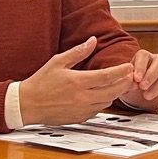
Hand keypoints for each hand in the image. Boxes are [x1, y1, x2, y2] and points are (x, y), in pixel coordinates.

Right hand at [19, 37, 137, 125]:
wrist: (27, 104)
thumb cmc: (40, 82)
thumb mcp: (58, 62)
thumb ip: (78, 52)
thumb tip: (92, 40)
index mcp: (78, 82)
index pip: (107, 76)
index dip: (121, 72)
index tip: (129, 67)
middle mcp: (82, 97)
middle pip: (112, 91)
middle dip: (124, 83)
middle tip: (130, 76)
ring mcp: (82, 110)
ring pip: (107, 102)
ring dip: (115, 93)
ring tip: (119, 85)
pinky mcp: (79, 118)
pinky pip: (98, 110)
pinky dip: (103, 102)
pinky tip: (103, 95)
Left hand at [119, 49, 157, 109]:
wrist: (137, 97)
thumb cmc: (131, 86)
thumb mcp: (125, 83)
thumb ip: (127, 81)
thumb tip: (131, 81)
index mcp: (143, 58)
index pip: (144, 55)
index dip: (140, 66)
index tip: (136, 78)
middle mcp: (157, 62)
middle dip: (152, 75)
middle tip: (143, 87)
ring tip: (147, 96)